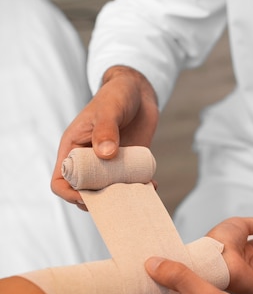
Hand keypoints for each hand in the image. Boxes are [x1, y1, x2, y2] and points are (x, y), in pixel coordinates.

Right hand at [51, 66, 158, 206]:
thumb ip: (105, 130)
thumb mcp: (110, 109)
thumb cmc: (117, 94)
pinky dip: (140, 189)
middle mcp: (88, 161)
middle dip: (98, 201)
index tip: (87, 196)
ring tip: (138, 190)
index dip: (69, 194)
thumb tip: (105, 155)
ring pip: (108, 193)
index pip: (60, 181)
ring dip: (121, 198)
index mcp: (73, 148)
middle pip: (84, 193)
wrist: (139, 92)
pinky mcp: (126, 166)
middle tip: (117, 196)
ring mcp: (108, 166)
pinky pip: (129, 186)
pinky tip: (152, 184)